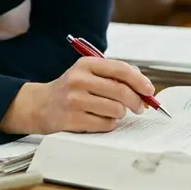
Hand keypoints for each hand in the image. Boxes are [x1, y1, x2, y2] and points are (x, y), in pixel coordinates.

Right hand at [0, 57, 154, 134]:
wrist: (41, 105)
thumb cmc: (71, 89)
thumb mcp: (88, 73)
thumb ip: (113, 76)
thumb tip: (144, 88)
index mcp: (86, 64)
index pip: (121, 69)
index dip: (140, 81)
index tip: (150, 90)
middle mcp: (79, 80)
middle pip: (121, 91)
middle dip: (136, 102)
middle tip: (140, 107)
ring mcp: (75, 100)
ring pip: (116, 110)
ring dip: (120, 114)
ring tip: (113, 112)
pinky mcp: (73, 119)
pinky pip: (105, 125)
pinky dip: (109, 124)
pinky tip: (100, 119)